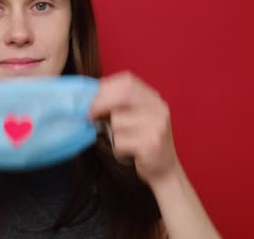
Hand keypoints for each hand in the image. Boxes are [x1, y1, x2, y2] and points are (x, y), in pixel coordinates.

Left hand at [89, 71, 179, 185]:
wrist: (165, 170)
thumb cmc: (143, 141)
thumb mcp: (136, 117)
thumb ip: (120, 104)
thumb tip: (90, 95)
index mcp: (153, 99)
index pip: (127, 82)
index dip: (106, 87)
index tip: (90, 96)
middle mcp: (158, 109)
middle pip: (123, 96)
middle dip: (100, 103)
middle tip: (88, 115)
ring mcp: (157, 126)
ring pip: (118, 121)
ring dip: (113, 133)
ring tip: (124, 140)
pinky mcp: (151, 144)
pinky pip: (120, 141)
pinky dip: (119, 148)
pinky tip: (129, 152)